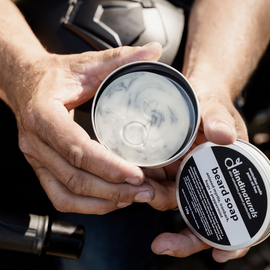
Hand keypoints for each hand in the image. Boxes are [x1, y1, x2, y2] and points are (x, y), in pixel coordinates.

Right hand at [12, 42, 162, 213]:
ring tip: (131, 198)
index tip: (136, 173)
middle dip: (112, 189)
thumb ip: (120, 59)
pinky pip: (60, 196)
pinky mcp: (42, 166)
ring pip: (67, 193)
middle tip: (143, 190)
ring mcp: (37, 158)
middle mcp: (36, 142)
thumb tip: (153, 52)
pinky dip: (85, 204)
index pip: (76, 149)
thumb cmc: (54, 76)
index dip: (108, 166)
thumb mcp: (85, 64)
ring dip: (101, 202)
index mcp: (44, 115)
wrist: (25, 82)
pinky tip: (109, 200)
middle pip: (75, 178)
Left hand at [149, 77, 249, 261]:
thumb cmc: (211, 104)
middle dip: (186, 236)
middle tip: (164, 244)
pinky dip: (147, 187)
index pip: (238, 213)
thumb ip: (219, 119)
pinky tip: (137, 184)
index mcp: (228, 172)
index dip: (234, 239)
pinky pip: (158, 183)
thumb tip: (225, 135)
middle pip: (204, 218)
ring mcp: (187, 175)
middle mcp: (208, 178)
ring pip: (175, 201)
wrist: (192, 96)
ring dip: (158, 204)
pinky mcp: (169, 168)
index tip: (221, 254)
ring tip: (142, 196)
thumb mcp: (217, 109)